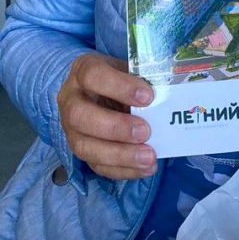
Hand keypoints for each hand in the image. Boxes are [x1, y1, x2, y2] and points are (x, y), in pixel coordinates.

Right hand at [58, 53, 156, 179]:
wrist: (103, 91)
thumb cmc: (119, 78)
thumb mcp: (129, 70)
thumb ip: (142, 81)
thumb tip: (167, 99)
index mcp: (82, 71)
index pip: (92, 76)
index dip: (119, 87)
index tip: (148, 96)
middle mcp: (70, 100)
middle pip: (80, 116)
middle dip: (115, 127)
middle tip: (146, 132)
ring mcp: (71, 129)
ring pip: (84, 147)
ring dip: (119, 155)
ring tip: (149, 157)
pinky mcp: (82, 150)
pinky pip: (96, 166)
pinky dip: (122, 170)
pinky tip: (144, 168)